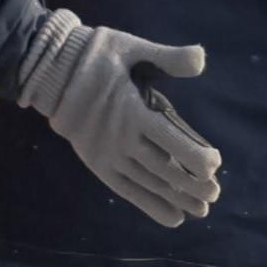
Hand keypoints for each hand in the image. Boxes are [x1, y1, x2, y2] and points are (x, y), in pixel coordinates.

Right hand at [13, 10, 221, 227]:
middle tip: (214, 193)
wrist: (52, 73)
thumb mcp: (132, 49)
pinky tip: (173, 217)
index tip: (214, 165)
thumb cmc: (97, 57)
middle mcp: (120, 139)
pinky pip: (127, 190)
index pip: (169, 140)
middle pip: (162, 168)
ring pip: (148, 183)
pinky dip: (150, 205)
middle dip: (191, 184)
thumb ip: (168, 58)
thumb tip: (201, 58)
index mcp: (132, 111)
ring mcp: (108, 155)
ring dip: (176, 198)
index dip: (193, 156)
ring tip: (200, 210)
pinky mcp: (98, 164)